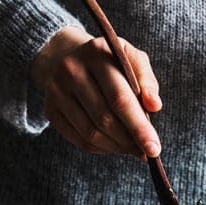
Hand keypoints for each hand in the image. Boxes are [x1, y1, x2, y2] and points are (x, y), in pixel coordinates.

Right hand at [31, 26, 161, 157]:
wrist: (68, 57)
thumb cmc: (110, 62)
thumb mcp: (132, 58)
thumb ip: (147, 80)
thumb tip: (154, 106)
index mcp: (97, 53)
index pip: (120, 98)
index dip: (139, 127)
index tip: (154, 149)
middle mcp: (72, 70)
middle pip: (104, 118)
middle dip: (129, 140)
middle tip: (146, 150)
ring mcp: (57, 91)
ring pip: (90, 133)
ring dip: (116, 147)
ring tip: (132, 147)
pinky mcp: (51, 110)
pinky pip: (79, 140)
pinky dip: (101, 148)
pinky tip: (114, 144)